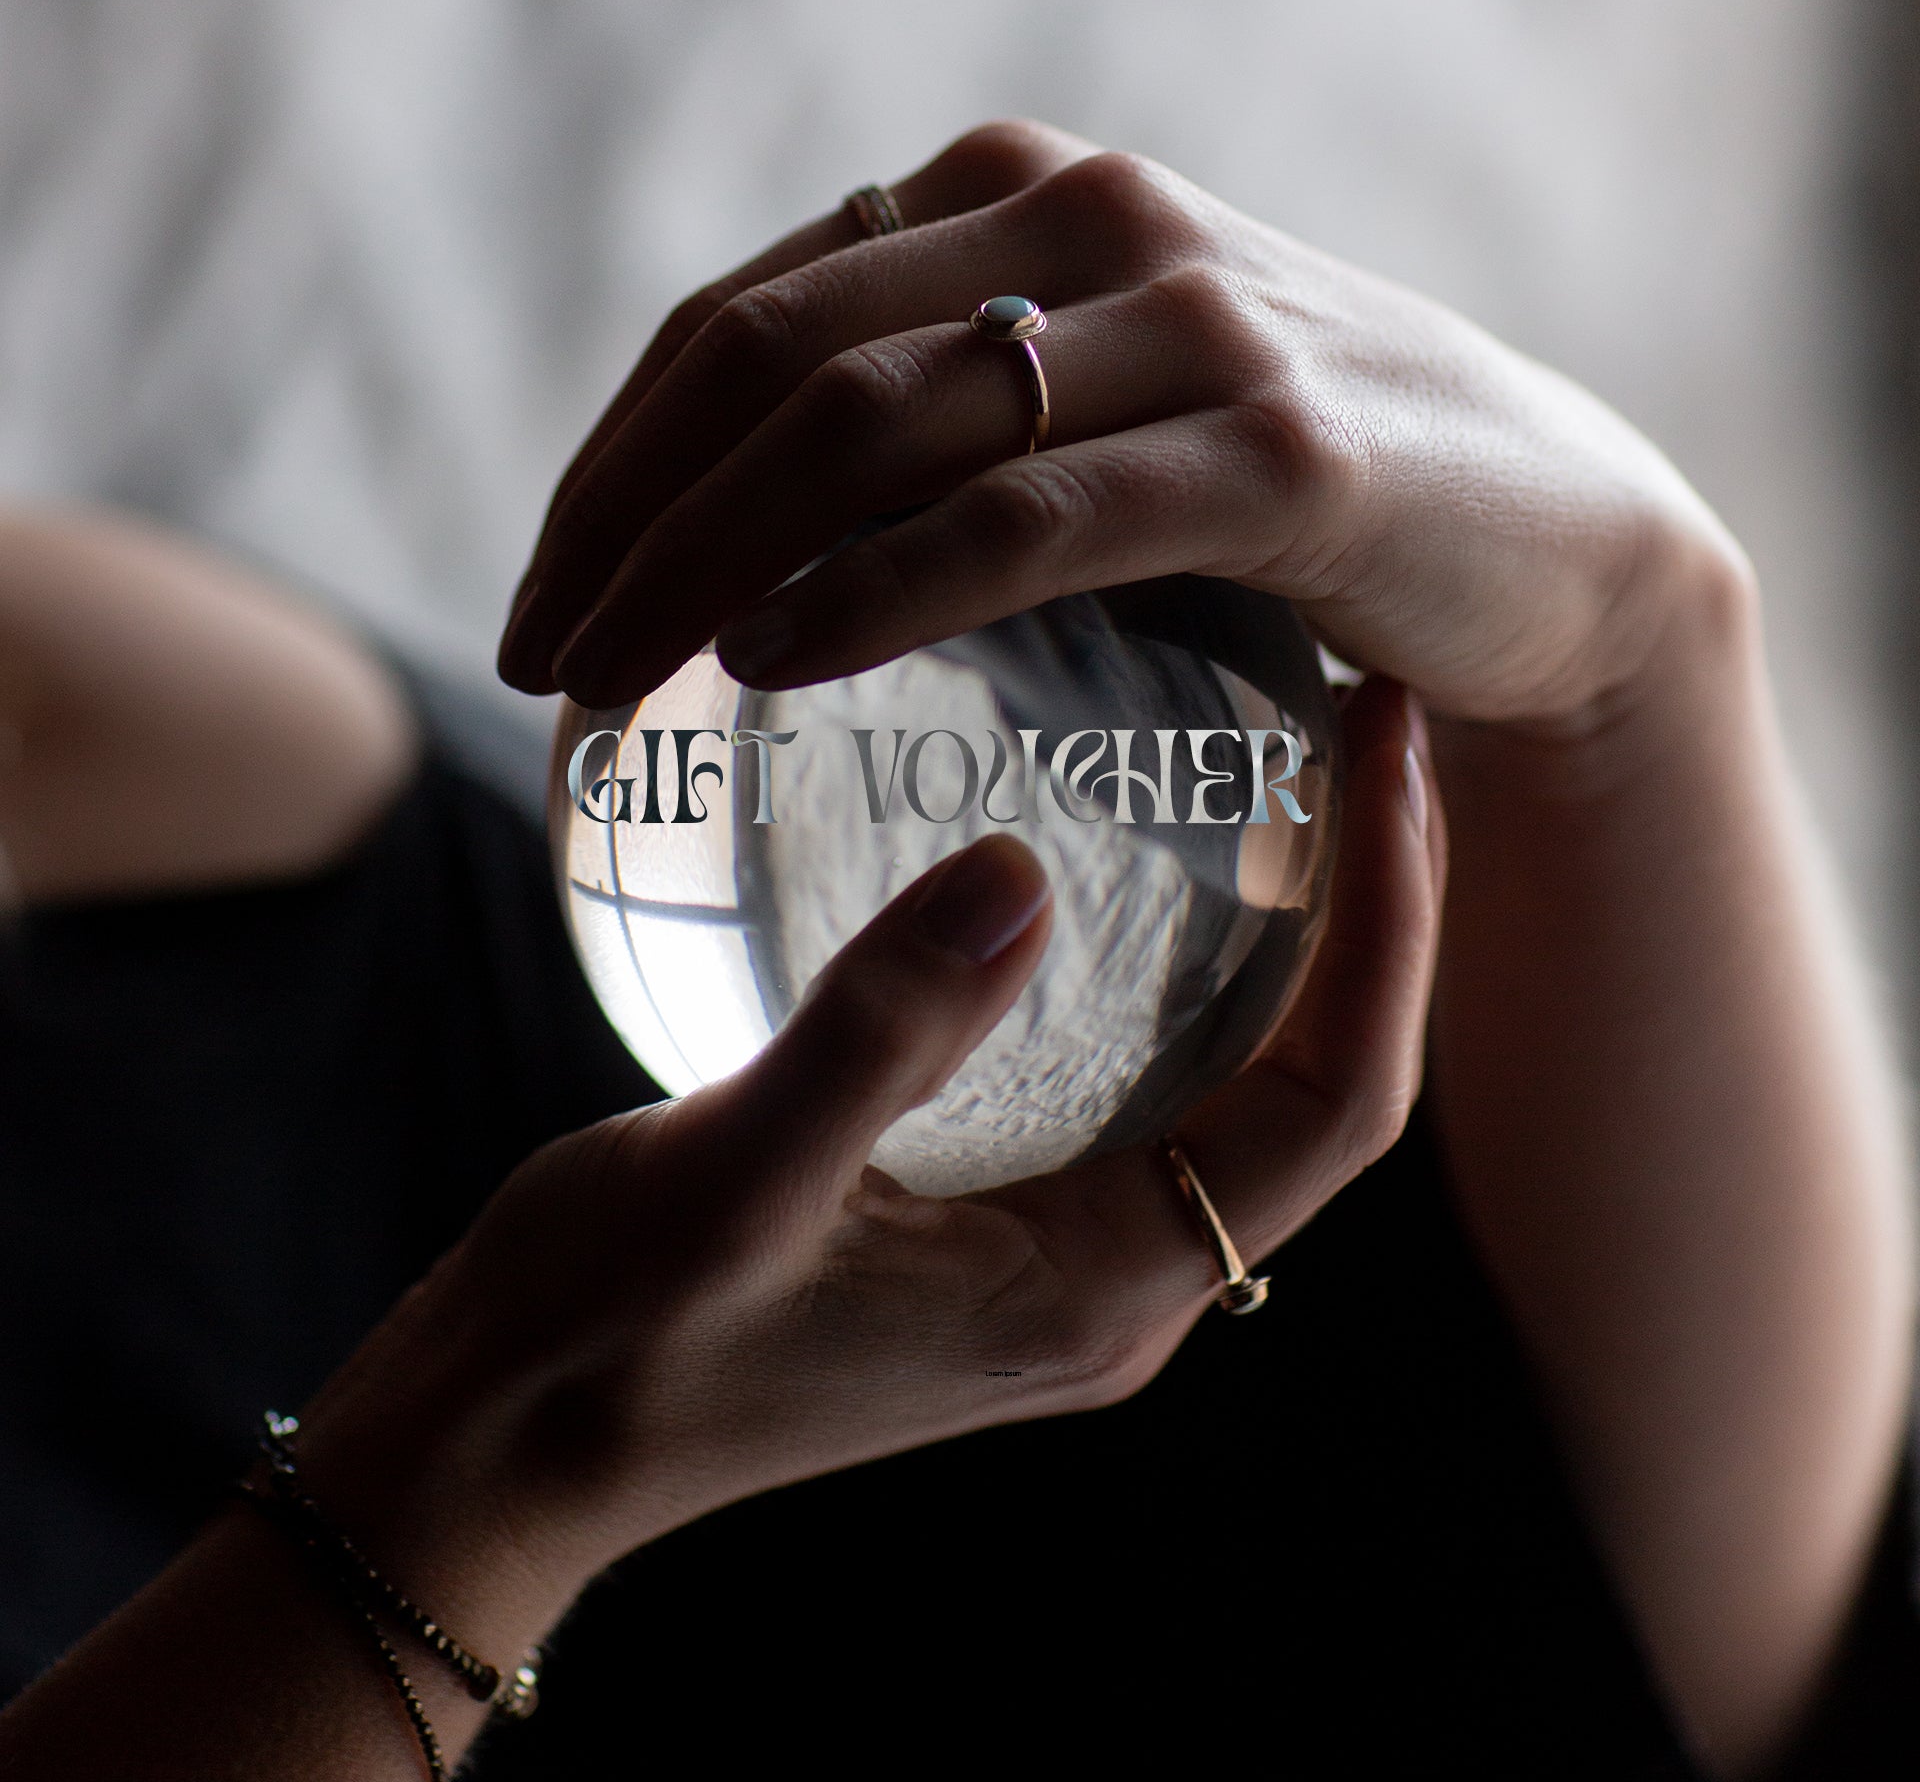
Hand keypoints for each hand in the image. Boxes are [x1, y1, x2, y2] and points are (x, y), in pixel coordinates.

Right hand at [291, 677, 1437, 1653]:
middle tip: (1354, 722)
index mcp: (1098, 1291)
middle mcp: (1106, 1277)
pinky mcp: (979, 1213)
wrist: (510, 1448)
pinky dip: (1142, 957)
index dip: (1393, 929)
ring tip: (1268, 759)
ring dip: (1272, 929)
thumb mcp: (732, 1181)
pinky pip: (1114, 1070)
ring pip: (1223, 1074)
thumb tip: (1019, 873)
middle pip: (1312, 1081)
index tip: (1387, 751)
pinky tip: (1089, 848)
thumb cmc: (606, 1346)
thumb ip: (881, 1037)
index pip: (1334, 1105)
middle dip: (1364, 909)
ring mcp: (1047, 1246)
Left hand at [497, 119, 1743, 736]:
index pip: (743, 320)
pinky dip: (881, 588)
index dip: (613, 459)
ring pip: (872, 426)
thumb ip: (949, 428)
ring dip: (704, 557)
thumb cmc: (1293, 498)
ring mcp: (1187, 320)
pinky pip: (1027, 516)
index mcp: (1017, 200)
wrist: (1549, 537)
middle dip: (621, 517)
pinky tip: (769, 660)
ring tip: (609, 685)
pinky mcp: (1277, 449)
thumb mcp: (1096, 426)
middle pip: (771, 360)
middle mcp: (1085, 218)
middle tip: (538, 662)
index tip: (542, 599)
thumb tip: (751, 541)